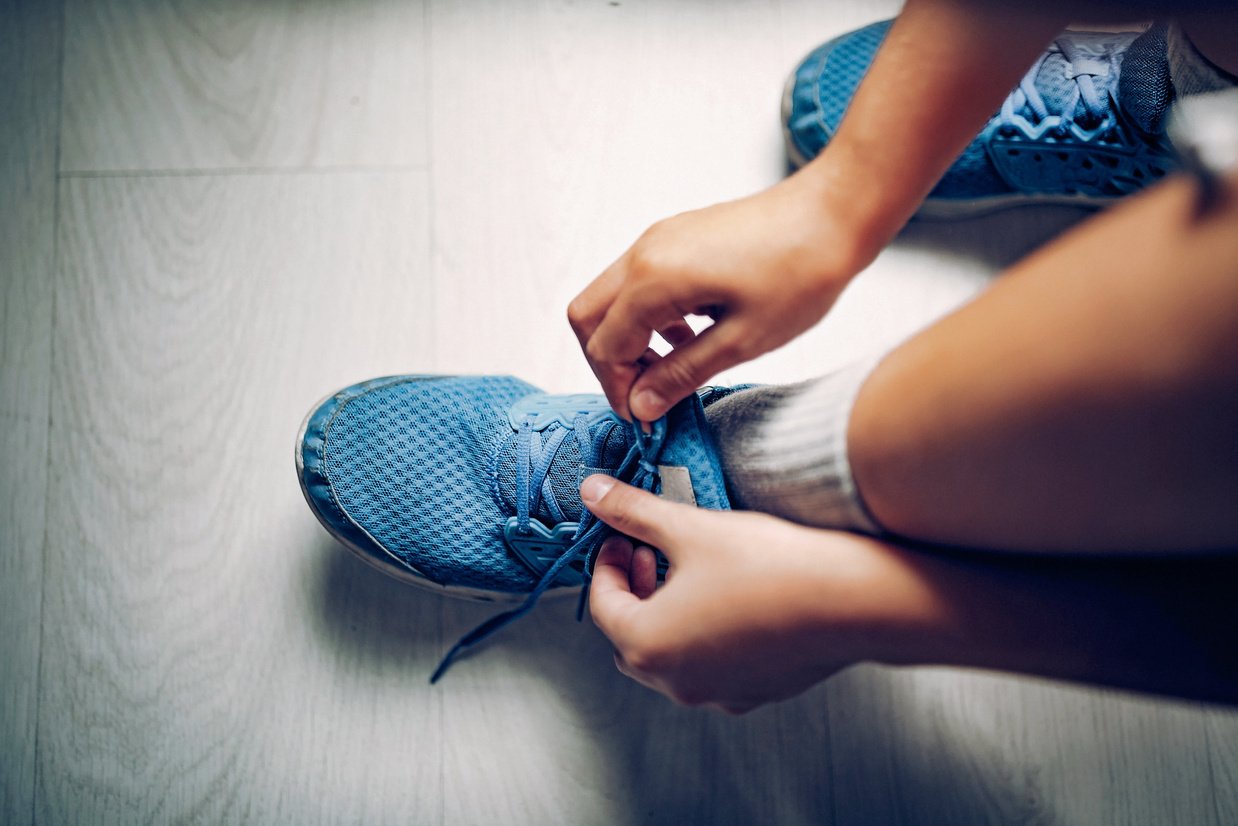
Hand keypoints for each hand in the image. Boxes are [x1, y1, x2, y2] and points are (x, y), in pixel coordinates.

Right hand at [567, 171, 868, 421]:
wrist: (836, 211)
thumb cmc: (801, 271)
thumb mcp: (742, 340)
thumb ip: (682, 374)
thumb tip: (642, 405)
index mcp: (654, 278)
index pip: (604, 346)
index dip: (619, 389)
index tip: (644, 417)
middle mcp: (644, 252)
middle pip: (587, 316)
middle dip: (609, 363)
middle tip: (645, 395)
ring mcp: (659, 239)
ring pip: (611, 297)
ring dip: (630, 339)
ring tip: (674, 369)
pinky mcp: (677, 236)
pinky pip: (639, 281)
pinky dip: (649, 315)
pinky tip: (691, 335)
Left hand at [580, 474, 917, 712]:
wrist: (849, 600)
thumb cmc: (766, 566)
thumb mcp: (689, 527)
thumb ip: (633, 511)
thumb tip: (593, 492)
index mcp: (647, 645)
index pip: (603, 604)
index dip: (607, 562)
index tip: (621, 534)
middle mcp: (675, 681)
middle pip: (632, 635)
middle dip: (635, 590)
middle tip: (650, 550)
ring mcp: (716, 694)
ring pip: (670, 655)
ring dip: (667, 613)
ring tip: (688, 570)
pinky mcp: (754, 693)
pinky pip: (710, 666)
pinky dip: (703, 634)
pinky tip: (728, 597)